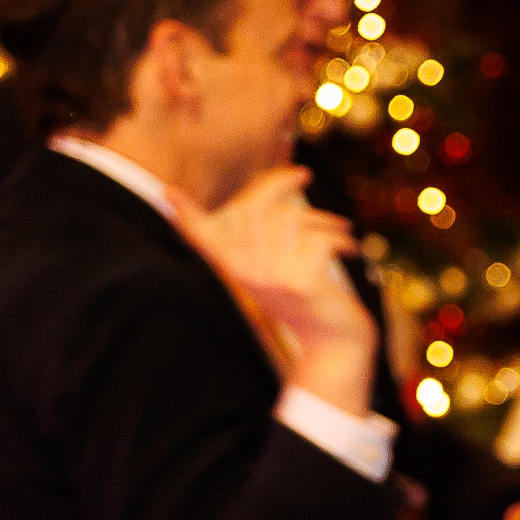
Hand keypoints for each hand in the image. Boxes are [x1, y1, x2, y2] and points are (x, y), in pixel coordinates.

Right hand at [177, 167, 372, 392]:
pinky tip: (351, 248)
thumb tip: (244, 208)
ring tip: (342, 227)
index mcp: (234, 269)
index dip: (187, 216)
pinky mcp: (301, 285)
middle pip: (252, 209)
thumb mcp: (273, 273)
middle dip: (279, 183)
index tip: (168, 192)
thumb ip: (257, 242)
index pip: (204, 236)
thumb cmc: (306, 301)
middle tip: (304, 174)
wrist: (336, 344)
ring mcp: (271, 279)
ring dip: (324, 218)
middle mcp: (245, 273)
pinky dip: (341, 239)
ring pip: (290, 219)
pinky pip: (319, 240)